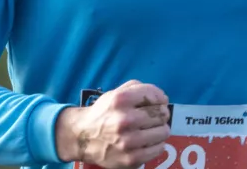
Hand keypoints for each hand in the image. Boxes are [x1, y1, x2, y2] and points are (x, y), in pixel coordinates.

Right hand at [54, 79, 171, 168]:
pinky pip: (159, 148)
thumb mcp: (114, 93)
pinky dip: (157, 143)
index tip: (159, 102)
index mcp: (120, 100)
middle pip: (161, 114)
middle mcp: (125, 120)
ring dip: (160, 129)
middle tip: (155, 116)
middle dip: (161, 113)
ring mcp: (129, 141)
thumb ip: (136, 88)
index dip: (160, 98)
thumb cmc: (103, 113)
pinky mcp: (132, 158)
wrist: (83, 137)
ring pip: (163, 132)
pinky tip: (148, 141)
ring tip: (151, 129)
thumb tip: (161, 97)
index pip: (154, 95)